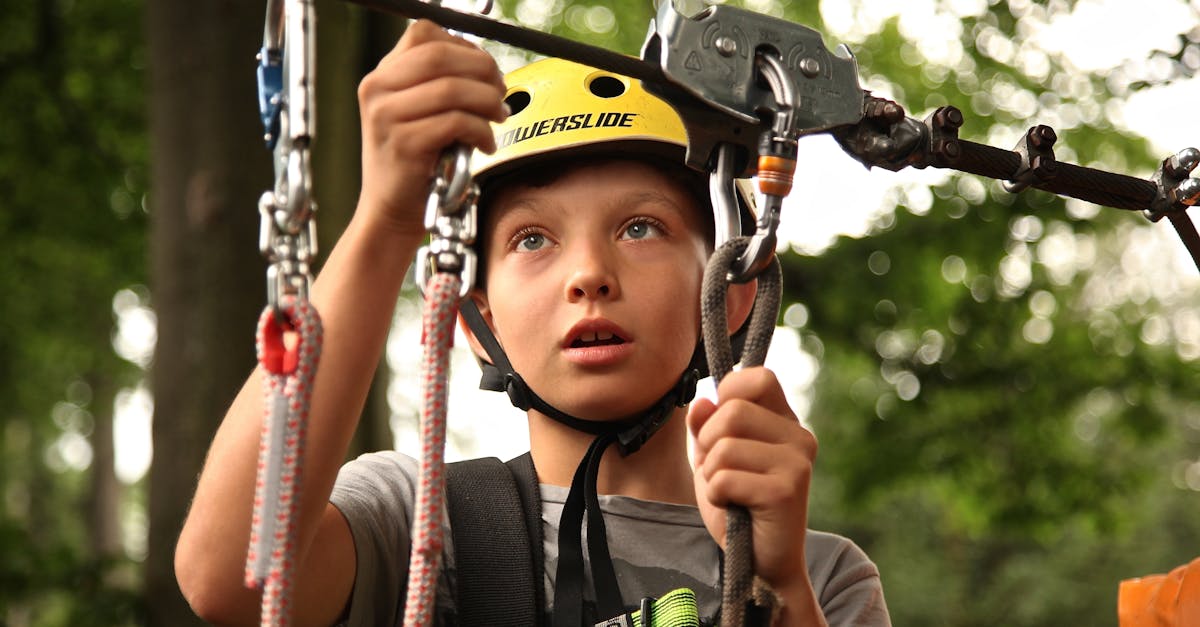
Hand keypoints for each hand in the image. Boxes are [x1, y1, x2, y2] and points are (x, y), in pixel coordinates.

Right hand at [356, 20, 507, 239]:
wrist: (390, 211)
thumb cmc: (414, 163)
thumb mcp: (416, 114)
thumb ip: (439, 85)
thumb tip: (487, 67)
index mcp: (380, 76)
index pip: (425, 34)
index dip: (465, 46)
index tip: (485, 69)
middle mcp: (377, 90)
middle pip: (441, 56)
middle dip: (483, 70)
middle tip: (501, 92)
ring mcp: (387, 116)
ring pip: (453, 89)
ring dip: (488, 102)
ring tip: (498, 118)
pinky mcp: (404, 144)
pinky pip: (457, 122)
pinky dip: (482, 131)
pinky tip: (485, 144)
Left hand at [687, 367, 816, 592]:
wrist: (762, 564)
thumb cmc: (738, 507)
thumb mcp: (714, 459)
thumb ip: (705, 427)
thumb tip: (702, 400)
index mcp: (785, 422)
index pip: (759, 377)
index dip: (729, 393)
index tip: (720, 425)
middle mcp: (799, 436)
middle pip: (733, 410)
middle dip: (709, 443)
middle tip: (721, 472)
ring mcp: (797, 462)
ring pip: (724, 446)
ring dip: (711, 474)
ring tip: (729, 493)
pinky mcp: (786, 490)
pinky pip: (724, 478)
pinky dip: (716, 496)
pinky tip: (735, 508)